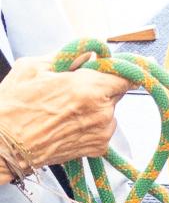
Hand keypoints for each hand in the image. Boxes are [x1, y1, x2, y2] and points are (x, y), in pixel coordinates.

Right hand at [0, 57, 130, 177]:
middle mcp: (101, 112)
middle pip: (116, 92)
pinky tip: (68, 123)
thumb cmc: (15, 106)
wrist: (7, 146)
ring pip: (110, 111)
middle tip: (74, 88)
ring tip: (66, 109)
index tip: (105, 68)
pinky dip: (91, 124)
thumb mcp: (34, 67)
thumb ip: (68, 57)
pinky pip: (103, 128)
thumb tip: (89, 55)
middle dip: (100, 87)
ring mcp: (102, 133)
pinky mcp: (98, 148)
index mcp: (88, 89)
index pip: (124, 76)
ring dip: (96, 106)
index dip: (115, 70)